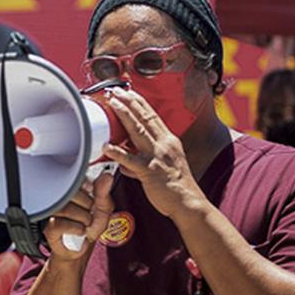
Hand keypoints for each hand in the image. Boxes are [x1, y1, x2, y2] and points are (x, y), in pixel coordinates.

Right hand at [43, 170, 113, 261]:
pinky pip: (62, 223)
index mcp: (71, 186)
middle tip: (88, 216)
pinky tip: (77, 231)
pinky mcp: (47, 226)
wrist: (79, 248)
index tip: (93, 202)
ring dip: (83, 220)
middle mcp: (58, 195)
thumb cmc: (89, 226)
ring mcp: (51, 210)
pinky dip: (76, 230)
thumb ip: (104, 193)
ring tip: (83, 224)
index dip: (90, 193)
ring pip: (67, 208)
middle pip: (72, 193)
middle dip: (88, 208)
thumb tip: (107, 177)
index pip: (79, 180)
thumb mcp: (103, 210)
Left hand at [101, 88, 205, 218]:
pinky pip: (130, 160)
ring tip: (113, 104)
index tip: (129, 91)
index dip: (139, 102)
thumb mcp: (165, 164)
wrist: (188, 203)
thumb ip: (145, 158)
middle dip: (130, 102)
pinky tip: (106, 147)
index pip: (152, 116)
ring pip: (138, 132)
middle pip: (145, 118)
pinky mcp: (149, 172)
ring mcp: (157, 157)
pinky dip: (117, 153)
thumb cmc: (176, 186)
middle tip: (117, 91)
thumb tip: (128, 159)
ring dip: (125, 116)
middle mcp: (164, 145)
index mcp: (168, 141)